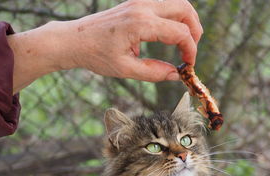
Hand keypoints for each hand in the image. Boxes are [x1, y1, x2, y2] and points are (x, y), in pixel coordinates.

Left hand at [64, 0, 202, 81]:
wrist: (74, 39)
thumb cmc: (96, 55)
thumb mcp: (125, 69)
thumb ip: (154, 72)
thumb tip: (176, 75)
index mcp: (141, 24)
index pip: (180, 32)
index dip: (190, 50)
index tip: (188, 66)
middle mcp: (143, 7)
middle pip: (185, 9)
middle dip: (195, 31)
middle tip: (191, 51)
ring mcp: (140, 1)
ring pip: (177, 2)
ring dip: (187, 21)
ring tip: (185, 42)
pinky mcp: (137, 2)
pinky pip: (165, 4)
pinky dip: (175, 16)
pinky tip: (171, 33)